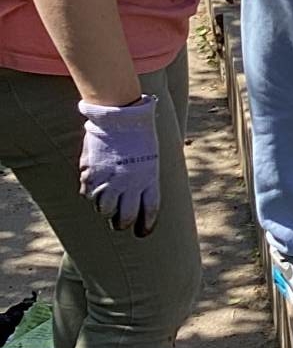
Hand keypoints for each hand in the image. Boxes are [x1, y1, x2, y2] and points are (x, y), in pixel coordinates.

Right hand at [78, 95, 160, 236]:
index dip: (146, 226)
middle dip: (122, 224)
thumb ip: (144, 179)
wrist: (120, 114)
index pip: (149, 211)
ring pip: (103, 210)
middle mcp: (130, 184)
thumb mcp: (151, 157)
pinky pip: (87, 194)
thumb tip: (141, 199)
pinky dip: (90, 194)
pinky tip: (94, 187)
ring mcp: (109, 180)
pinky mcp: (91, 174)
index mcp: (150, 179)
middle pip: (124, 218)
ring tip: (106, 204)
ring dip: (105, 210)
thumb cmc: (140, 133)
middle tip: (120, 223)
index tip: (142, 233)